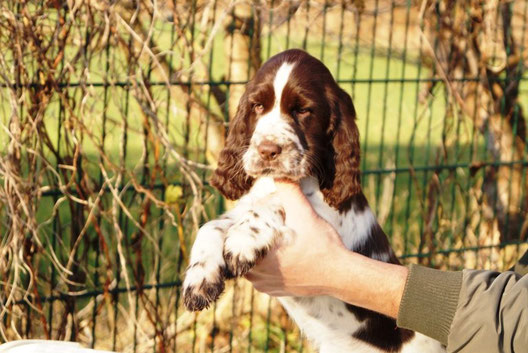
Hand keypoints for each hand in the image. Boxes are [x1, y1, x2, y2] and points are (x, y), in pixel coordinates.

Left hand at [245, 180, 407, 317]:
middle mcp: (257, 275)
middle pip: (237, 254)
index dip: (234, 230)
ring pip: (247, 267)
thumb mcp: (303, 212)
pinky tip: (274, 255)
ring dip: (253, 254)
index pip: (231, 243)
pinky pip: (259, 277)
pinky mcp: (274, 291)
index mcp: (258, 256)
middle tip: (255, 227)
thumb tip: (278, 171)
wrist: (340, 273)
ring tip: (264, 239)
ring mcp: (265, 285)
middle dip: (245, 240)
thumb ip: (288, 190)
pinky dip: (263, 266)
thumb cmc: (321, 244)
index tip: (243, 220)